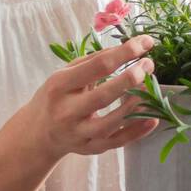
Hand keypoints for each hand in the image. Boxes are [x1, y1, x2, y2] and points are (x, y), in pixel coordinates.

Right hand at [18, 35, 158, 163]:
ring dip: (135, 105)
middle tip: (149, 65)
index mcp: (59, 86)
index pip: (97, 66)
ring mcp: (79, 133)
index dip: (125, 52)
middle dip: (130, 79)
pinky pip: (117, 142)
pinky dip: (137, 131)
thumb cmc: (57, 96)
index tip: (146, 41)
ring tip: (150, 88)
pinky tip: (152, 118)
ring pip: (111, 123)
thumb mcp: (66, 74)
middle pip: (103, 96)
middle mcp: (67, 111)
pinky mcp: (90, 148)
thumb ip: (94, 61)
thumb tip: (127, 48)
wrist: (38, 133)